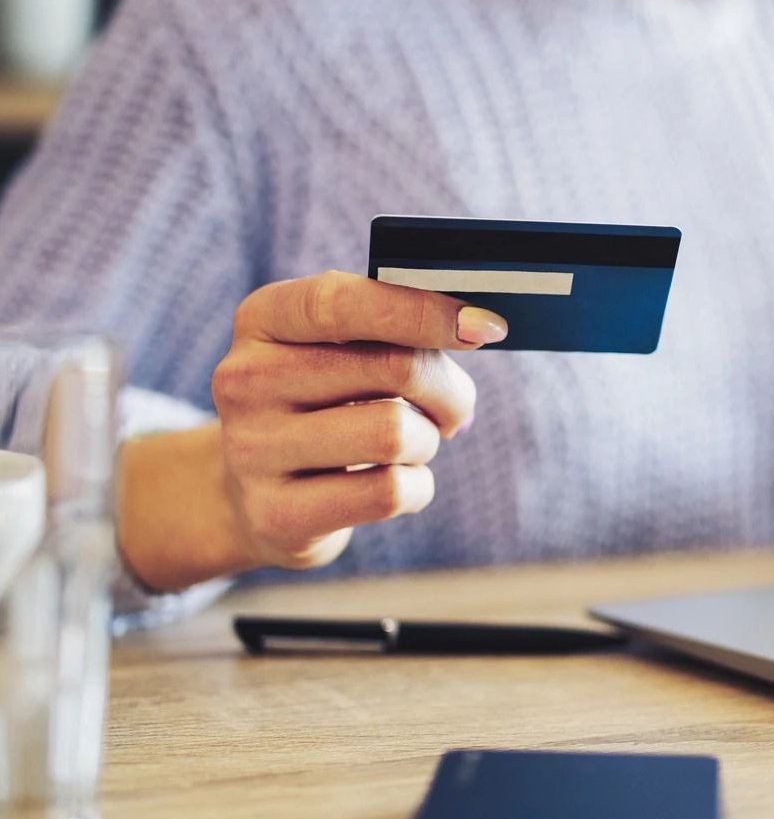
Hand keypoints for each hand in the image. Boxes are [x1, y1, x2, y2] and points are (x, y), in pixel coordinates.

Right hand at [210, 270, 506, 571]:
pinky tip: (395, 482)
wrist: (254, 495)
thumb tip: (475, 327)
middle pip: (393, 367)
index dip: (423, 312)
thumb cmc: (321, 405)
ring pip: (396, 433)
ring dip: (428, 441)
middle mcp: (244, 379)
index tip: (484, 326)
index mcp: (262, 319)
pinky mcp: (277, 515)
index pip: (345, 303)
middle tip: (452, 407)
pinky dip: (416, 486)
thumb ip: (391, 329)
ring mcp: (253, 450)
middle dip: (447, 390)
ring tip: (410, 445)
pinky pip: (388, 492)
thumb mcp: (336, 351)